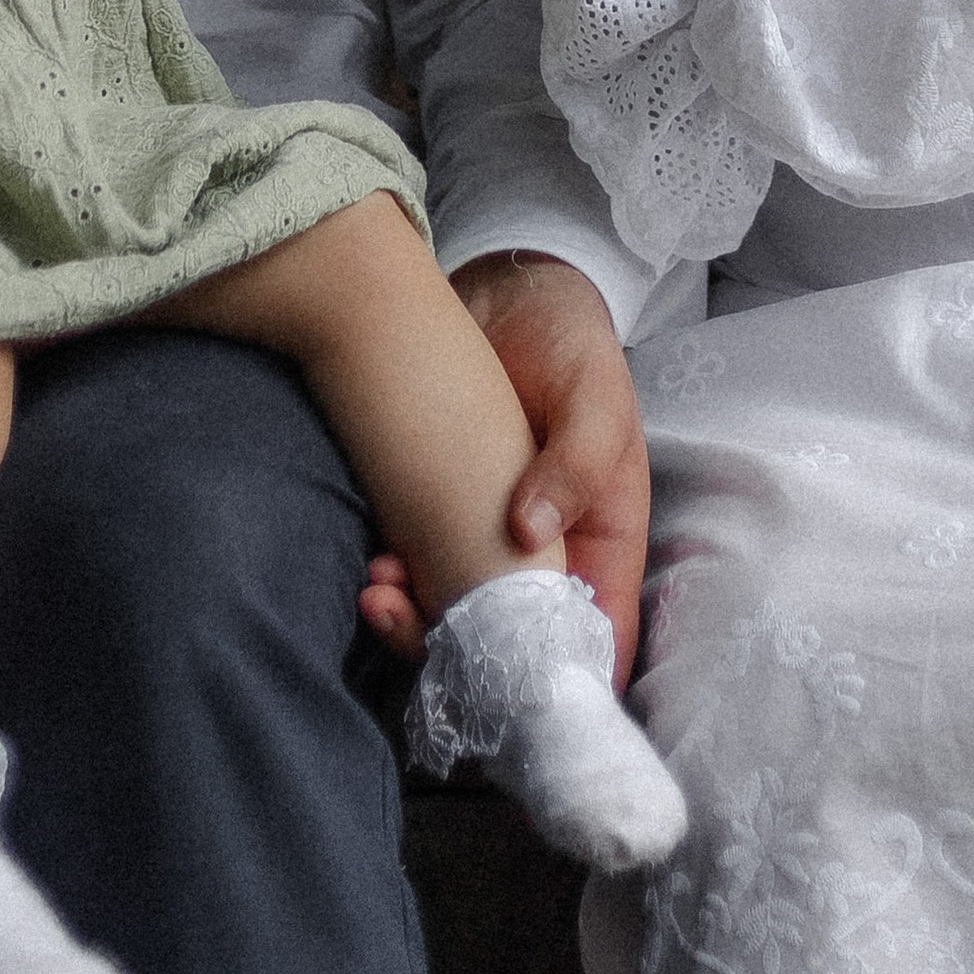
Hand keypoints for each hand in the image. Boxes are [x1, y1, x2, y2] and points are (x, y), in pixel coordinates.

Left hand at [358, 256, 650, 687]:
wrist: (504, 286)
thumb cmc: (570, 340)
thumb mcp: (597, 393)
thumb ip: (578, 458)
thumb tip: (531, 531)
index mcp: (602, 543)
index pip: (593, 642)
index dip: (559, 682)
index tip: (504, 687)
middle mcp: (545, 558)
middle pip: (511, 645)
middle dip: (459, 651)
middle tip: (404, 614)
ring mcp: (487, 540)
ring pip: (456, 616)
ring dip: (416, 618)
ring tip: (377, 586)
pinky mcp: (439, 513)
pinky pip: (420, 571)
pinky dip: (394, 582)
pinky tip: (371, 562)